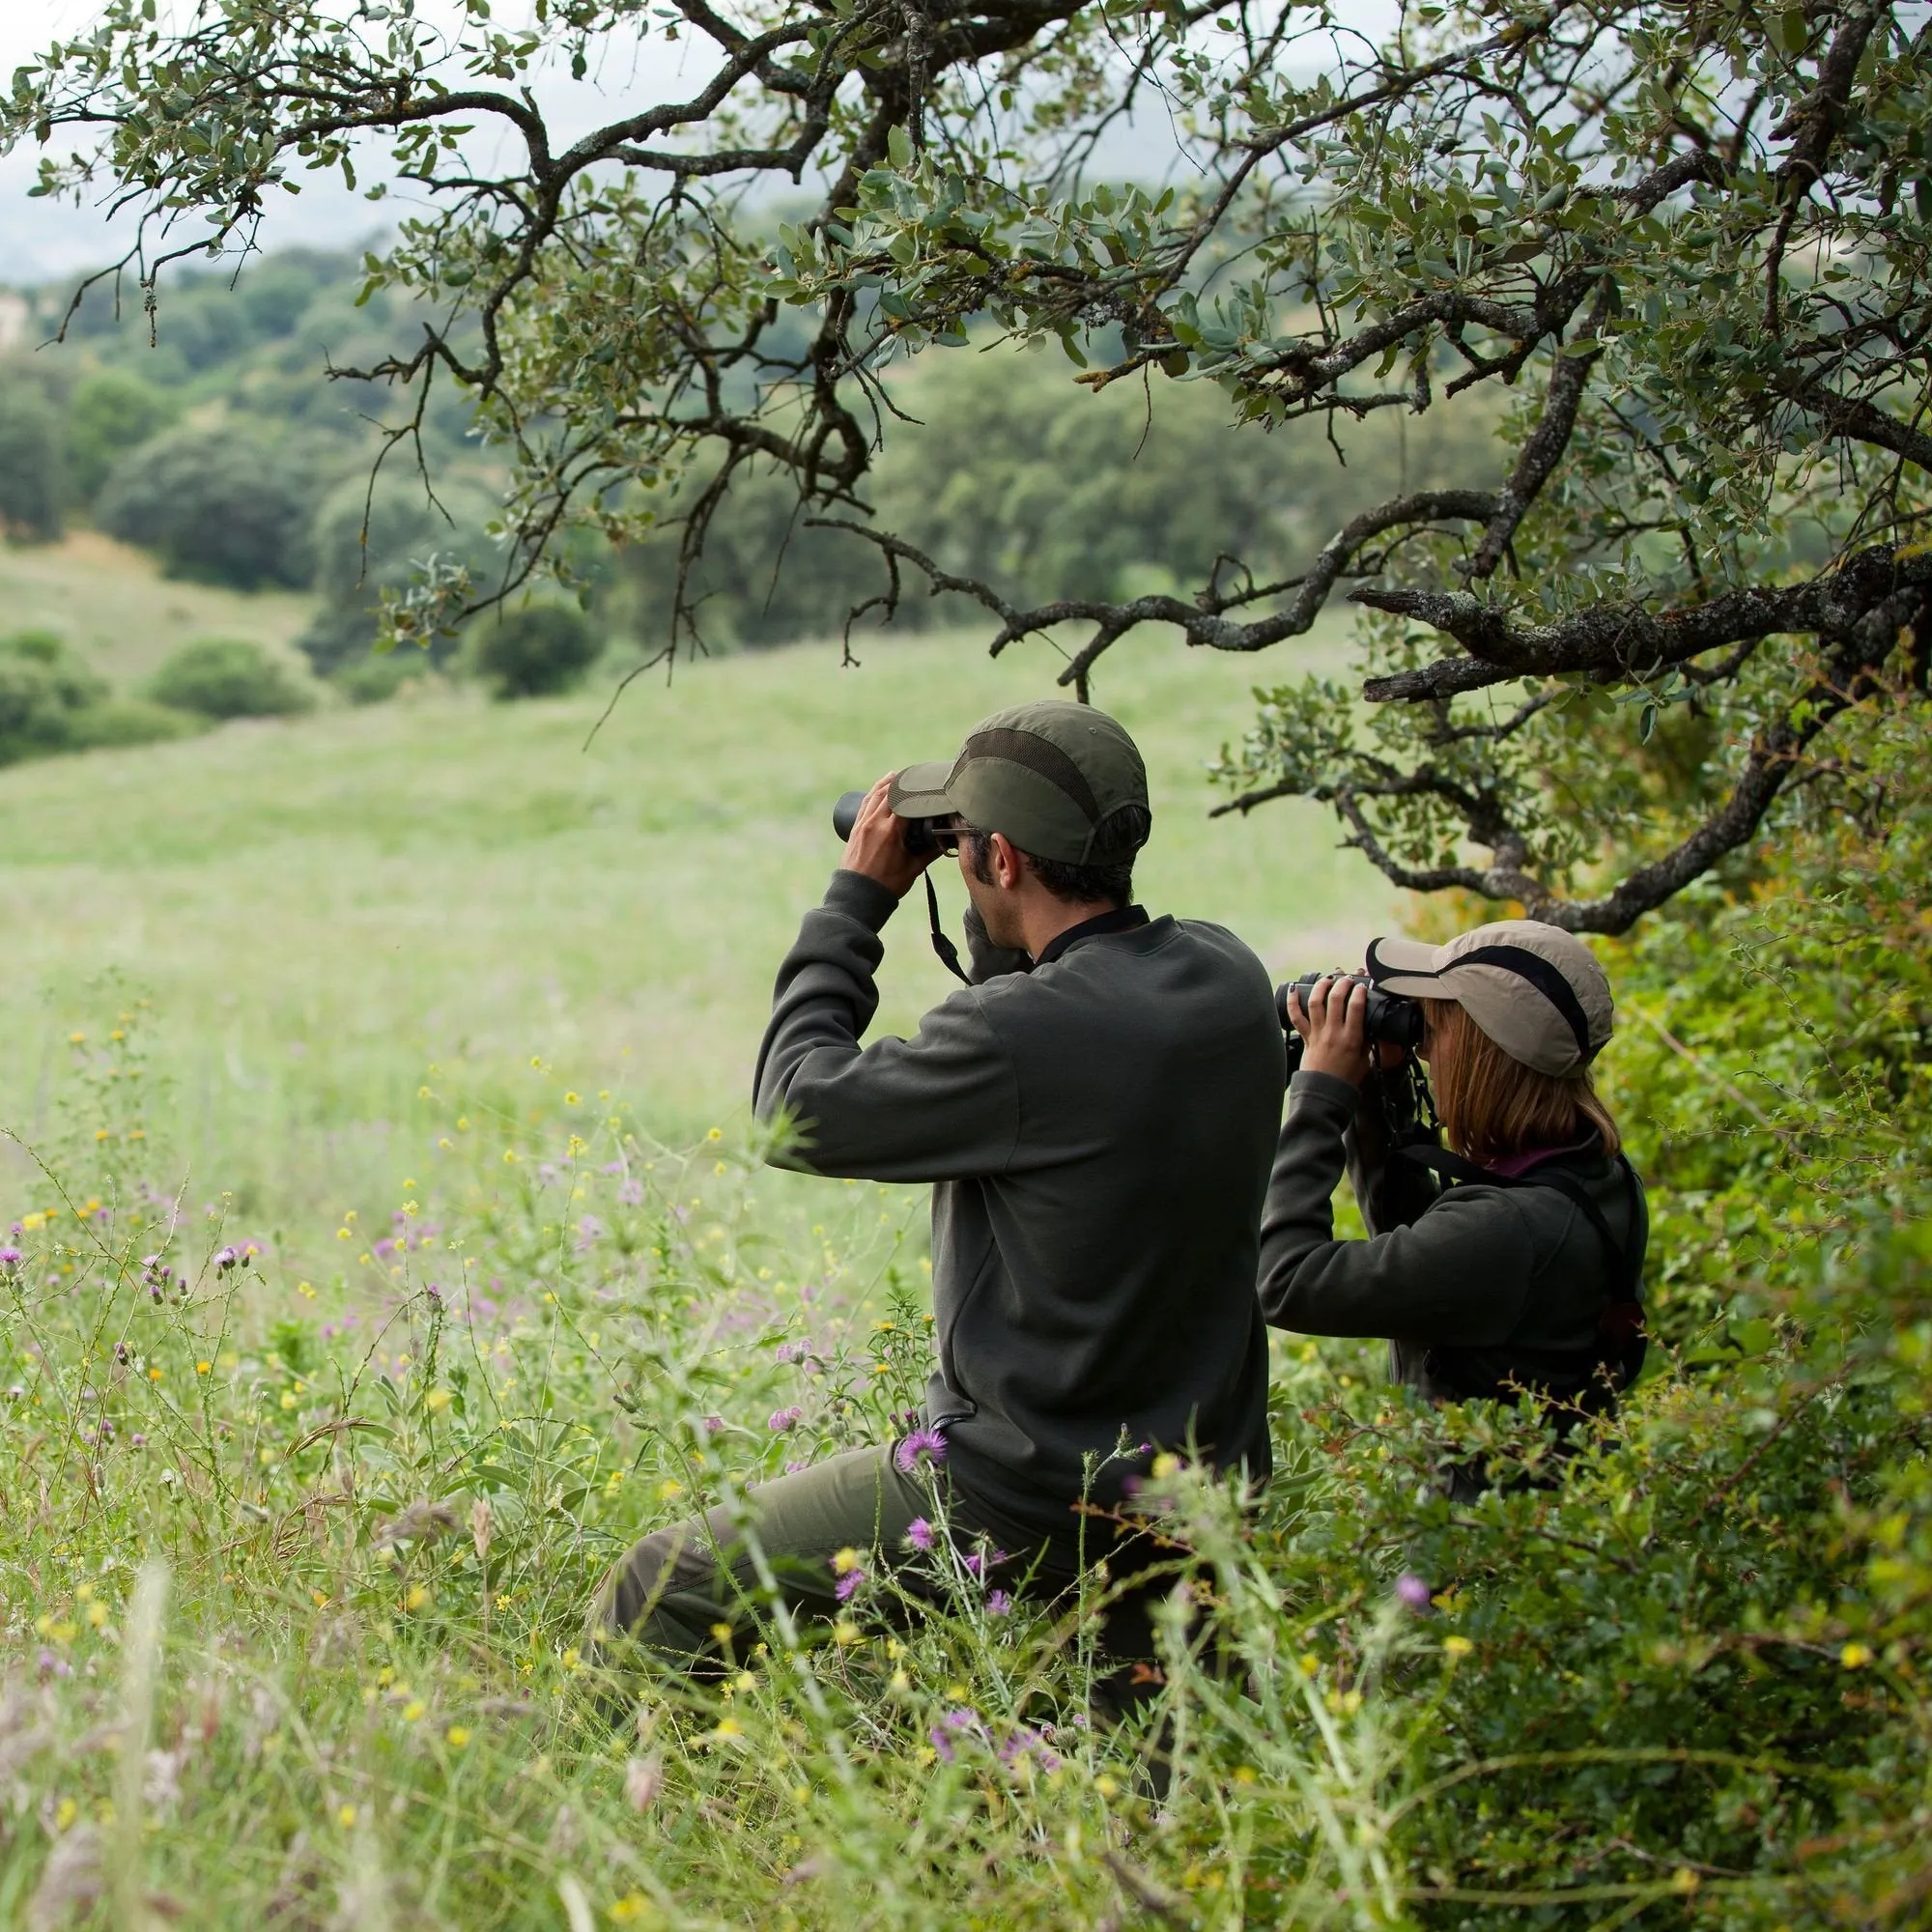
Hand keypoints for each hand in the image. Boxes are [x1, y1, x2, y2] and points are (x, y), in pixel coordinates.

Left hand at [838, 773, 933, 899]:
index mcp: (891, 831)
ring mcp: (863, 824)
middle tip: (915, 776)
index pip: (906, 801)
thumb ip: (931, 853)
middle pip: (890, 793)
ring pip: (875, 795)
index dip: (917, 791)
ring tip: (896, 775)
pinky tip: (879, 788)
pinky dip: (873, 793)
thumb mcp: (913, 868)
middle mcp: (875, 823)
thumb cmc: (886, 885)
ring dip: (886, 783)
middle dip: (903, 783)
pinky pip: (865, 804)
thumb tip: (947, 842)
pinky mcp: (855, 828)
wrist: (858, 895)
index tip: (927, 784)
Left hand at [1286, 973, 1373, 1087]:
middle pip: (1335, 1000)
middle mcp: (1333, 1033)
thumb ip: (1368, 1041)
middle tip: (1346, 978)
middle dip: (1342, 983)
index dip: (1359, 992)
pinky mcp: (1306, 1037)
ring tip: (1328, 978)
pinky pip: (1296, 1016)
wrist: (1325, 1091)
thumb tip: (1372, 1025)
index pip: (1356, 1008)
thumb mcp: (1365, 1059)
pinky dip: (1293, 1001)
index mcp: (1352, 1038)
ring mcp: (1317, 1034)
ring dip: (1321, 986)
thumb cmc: (1347, 1077)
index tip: (1362, 985)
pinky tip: (1294, 988)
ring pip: (1316, 1003)